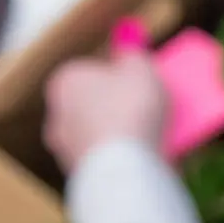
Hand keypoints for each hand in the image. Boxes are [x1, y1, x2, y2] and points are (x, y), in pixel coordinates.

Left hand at [44, 52, 166, 172]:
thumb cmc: (130, 109)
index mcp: (65, 81)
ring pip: (105, 133)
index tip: (145, 78)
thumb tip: (129, 47)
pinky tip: (154, 156)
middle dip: (124, 104)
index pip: (92, 70)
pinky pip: (111, 159)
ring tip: (164, 133)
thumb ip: (134, 53)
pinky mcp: (82, 175)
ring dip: (128, 132)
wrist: (123, 167)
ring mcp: (67, 148)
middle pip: (98, 103)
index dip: (121, 73)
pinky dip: (128, 156)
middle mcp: (58, 115)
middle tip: (156, 103)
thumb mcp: (142, 66)